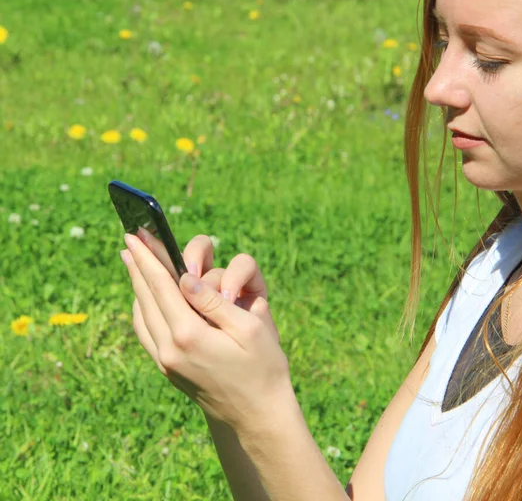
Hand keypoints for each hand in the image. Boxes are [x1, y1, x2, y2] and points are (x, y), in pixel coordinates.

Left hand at [120, 233, 291, 430]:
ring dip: (138, 286)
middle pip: (146, 297)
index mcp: (190, 335)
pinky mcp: (167, 369)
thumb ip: (212, 301)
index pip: (162, 286)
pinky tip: (146, 297)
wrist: (256, 416)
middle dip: (138, 266)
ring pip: (142, 314)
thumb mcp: (249, 329)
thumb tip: (184, 278)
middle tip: (130, 240)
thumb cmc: (263, 367)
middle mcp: (170, 349)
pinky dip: (143, 309)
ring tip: (136, 263)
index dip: (148, 257)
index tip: (135, 235)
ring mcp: (165, 361)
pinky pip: (146, 331)